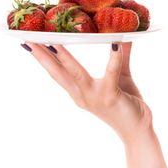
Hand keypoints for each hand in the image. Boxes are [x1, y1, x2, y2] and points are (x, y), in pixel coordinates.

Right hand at [22, 42, 151, 143]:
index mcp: (79, 91)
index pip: (57, 71)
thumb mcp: (120, 77)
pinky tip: (115, 44)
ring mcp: (94, 97)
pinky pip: (111, 74)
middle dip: (42, 56)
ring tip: (54, 41)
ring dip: (64, 57)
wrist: (138, 130)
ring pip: (75, 73)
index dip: (43, 57)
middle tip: (29, 39)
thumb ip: (119, 58)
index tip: (31, 41)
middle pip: (57, 73)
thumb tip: (121, 37)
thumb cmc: (127, 105)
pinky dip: (113, 59)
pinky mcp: (110, 96)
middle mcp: (82, 95)